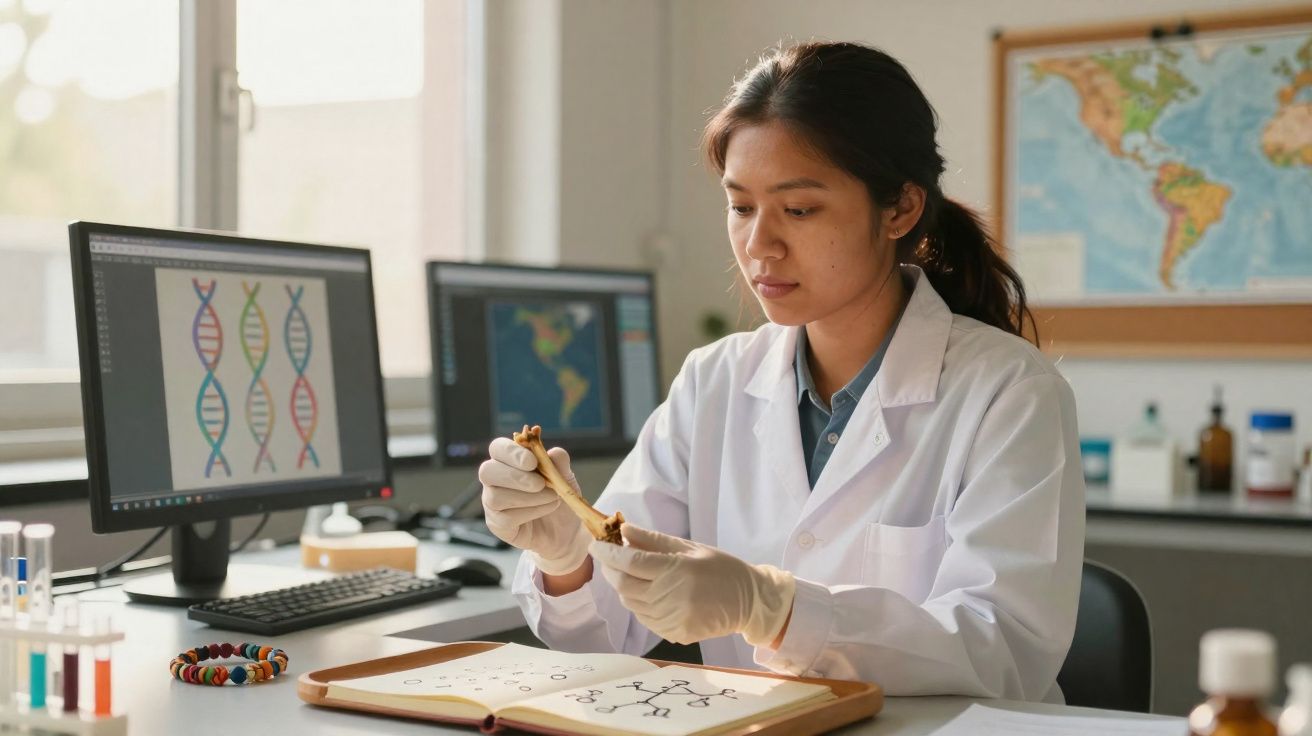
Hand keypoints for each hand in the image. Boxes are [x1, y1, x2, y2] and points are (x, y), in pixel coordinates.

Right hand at [479, 437, 590, 574]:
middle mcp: (495, 479)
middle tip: (540, 483)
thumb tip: (555, 453)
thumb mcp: (565, 477)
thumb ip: (559, 464)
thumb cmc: (558, 495)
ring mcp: (492, 503)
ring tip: (552, 497)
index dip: (511, 452)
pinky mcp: (497, 524)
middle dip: (515, 476)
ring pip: (495, 497)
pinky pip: (505, 518)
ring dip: (527, 497)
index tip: (532, 462)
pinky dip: (529, 512)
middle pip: (487, 471)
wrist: (566, 528)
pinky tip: (546, 509)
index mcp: (508, 460)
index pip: (497, 448)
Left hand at [588, 523, 794, 645]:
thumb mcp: (689, 548)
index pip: (629, 561)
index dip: (607, 553)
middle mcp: (670, 597)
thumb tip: (623, 529)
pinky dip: (638, 603)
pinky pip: (644, 618)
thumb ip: (654, 540)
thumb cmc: (720, 568)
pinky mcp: (673, 634)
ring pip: (630, 603)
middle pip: (623, 585)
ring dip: (622, 586)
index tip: (594, 544)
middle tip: (606, 556)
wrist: (748, 602)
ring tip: (627, 572)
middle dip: (610, 569)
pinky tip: (646, 592)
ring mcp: (671, 619)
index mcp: (676, 570)